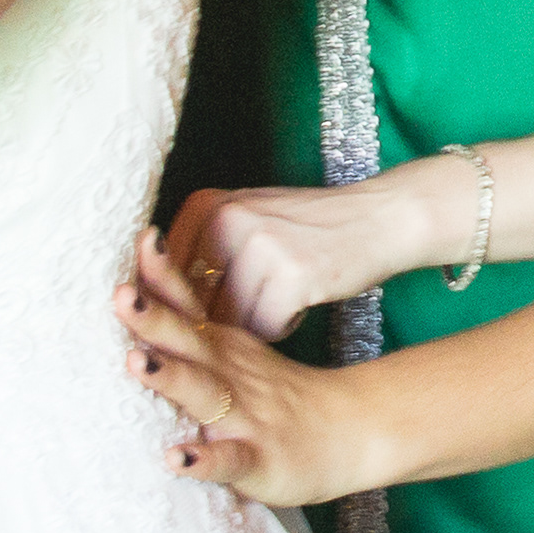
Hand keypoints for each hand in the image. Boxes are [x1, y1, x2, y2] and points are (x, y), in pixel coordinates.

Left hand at [119, 230, 388, 506]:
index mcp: (218, 345)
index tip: (142, 237)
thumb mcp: (236, 350)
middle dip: (153, 317)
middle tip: (122, 293)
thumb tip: (139, 296)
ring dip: (171, 376)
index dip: (161, 273)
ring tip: (138, 361)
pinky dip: (205, 460)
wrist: (352, 430)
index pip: (186, 302)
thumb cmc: (276, 392)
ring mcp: (245, 415)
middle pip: (187, 338)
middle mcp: (228, 373)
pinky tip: (177, 459)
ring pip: (204, 392)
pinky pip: (231, 460)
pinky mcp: (260, 459)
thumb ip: (190, 328)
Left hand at [160, 163, 467, 341]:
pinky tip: (298, 306)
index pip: (165, 275)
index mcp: (207, 203)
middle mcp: (228, 219)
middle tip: (246, 309)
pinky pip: (264, 329)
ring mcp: (260, 246)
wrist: (379, 216)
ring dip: (251, 325)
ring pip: (229, 322)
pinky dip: (280, 328)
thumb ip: (201, 248)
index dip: (179, 304)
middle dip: (216, 321)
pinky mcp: (292, 276)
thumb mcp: (247, 215)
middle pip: (195, 302)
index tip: (200, 310)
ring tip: (278, 299)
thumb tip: (154, 303)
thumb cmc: (307, 227)